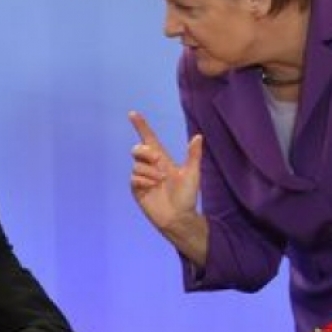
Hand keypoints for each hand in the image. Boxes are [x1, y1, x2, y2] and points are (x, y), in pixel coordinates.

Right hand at [129, 111, 202, 232]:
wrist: (179, 217)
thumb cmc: (187, 196)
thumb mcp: (192, 173)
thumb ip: (193, 155)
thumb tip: (198, 136)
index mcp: (162, 160)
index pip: (148, 139)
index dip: (141, 126)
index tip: (133, 114)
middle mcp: (150, 166)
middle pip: (137, 149)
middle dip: (145, 152)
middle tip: (158, 161)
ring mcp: (142, 178)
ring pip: (137, 165)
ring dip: (150, 172)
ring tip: (160, 182)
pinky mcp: (137, 189)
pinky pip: (134, 178)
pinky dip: (144, 181)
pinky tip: (153, 188)